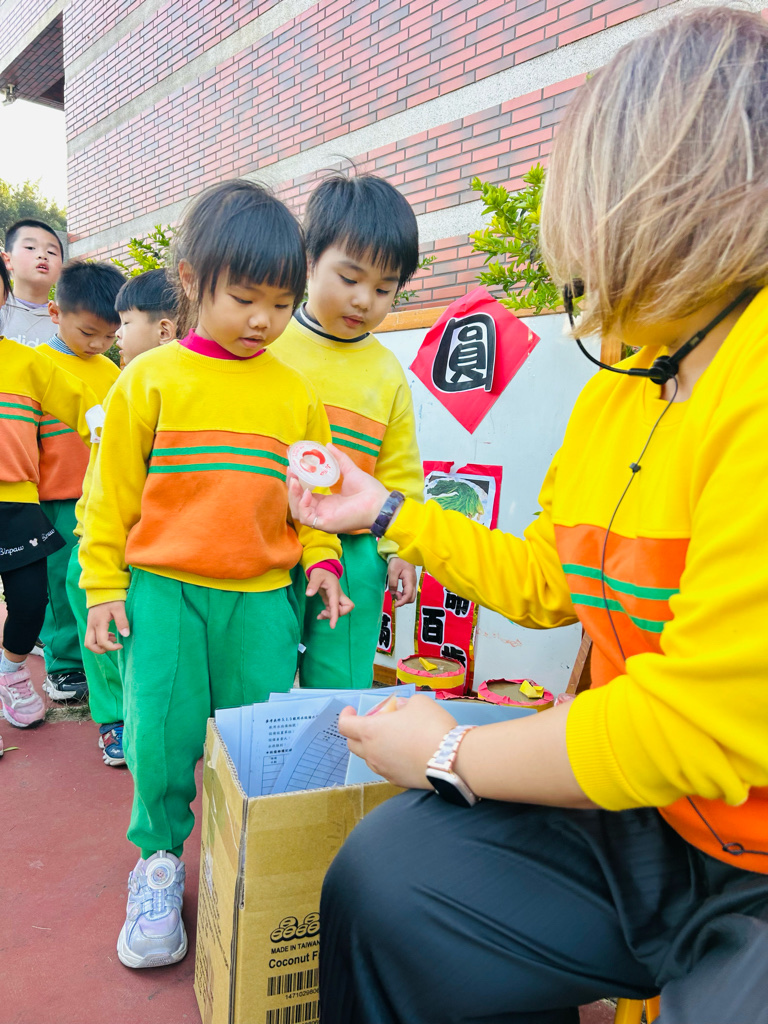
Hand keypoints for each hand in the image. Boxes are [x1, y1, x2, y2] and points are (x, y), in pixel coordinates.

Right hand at [85, 601, 128, 652]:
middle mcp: (91, 625)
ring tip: (113, 639)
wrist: (102, 589)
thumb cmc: (111, 598)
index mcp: (99, 623)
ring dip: (100, 645)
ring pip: (89, 642)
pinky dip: (99, 640)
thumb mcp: (119, 609)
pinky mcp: (91, 624)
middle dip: (101, 650)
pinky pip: (91, 637)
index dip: (111, 647)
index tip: (120, 645)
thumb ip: (122, 621)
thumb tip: (126, 635)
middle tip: (113, 646)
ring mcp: (90, 625)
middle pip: (89, 645)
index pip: (102, 642)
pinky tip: (110, 635)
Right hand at [288, 444, 387, 533]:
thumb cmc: (368, 490)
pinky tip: (307, 493)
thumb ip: (338, 459)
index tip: (292, 467)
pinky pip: (306, 518)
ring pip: (298, 511)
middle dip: (292, 487)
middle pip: (298, 503)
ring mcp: (323, 519)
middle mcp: (323, 512)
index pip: (305, 494)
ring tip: (295, 481)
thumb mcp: (350, 471)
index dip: (297, 482)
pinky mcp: (326, 524)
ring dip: (294, 496)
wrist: (380, 502)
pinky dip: (303, 505)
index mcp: (327, 502)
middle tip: (290, 471)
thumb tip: (328, 445)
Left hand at [306, 568, 353, 628]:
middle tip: (324, 612)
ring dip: (331, 615)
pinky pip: (333, 610)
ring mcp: (336, 598)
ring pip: (340, 611)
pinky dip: (328, 615)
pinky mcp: (332, 600)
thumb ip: (313, 584)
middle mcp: (338, 596)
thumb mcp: (316, 576)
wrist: (324, 569)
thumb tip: (308, 594)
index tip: (332, 626)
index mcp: (335, 591)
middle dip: (337, 614)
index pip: (337, 605)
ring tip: (320, 614)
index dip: (335, 616)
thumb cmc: (320, 572)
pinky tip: (320, 615)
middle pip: (346, 608)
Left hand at [338, 694, 457, 788]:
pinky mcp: (396, 782)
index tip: (352, 710)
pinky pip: (384, 768)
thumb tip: (400, 710)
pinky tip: (404, 753)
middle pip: (352, 744)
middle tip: (373, 723)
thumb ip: (403, 704)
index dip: (345, 715)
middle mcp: (372, 753)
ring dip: (373, 747)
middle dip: (357, 732)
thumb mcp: (418, 703)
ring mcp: (383, 770)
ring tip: (392, 738)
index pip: (345, 726)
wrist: (451, 760)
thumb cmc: (431, 726)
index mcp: (371, 731)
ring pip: (369, 758)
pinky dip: (387, 759)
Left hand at [387, 557, 416, 606]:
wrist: (403, 555)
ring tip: (395, 592)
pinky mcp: (410, 583)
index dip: (402, 602)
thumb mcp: (392, 571)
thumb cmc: (398, 561)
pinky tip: (397, 591)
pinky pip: (409, 593)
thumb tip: (393, 593)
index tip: (395, 605)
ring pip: (411, 596)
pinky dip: (403, 595)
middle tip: (394, 595)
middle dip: (403, 601)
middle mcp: (413, 583)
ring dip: (403, 598)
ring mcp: (413, 583)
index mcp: (409, 580)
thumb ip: (393, 583)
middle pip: (411, 598)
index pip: (408, 595)